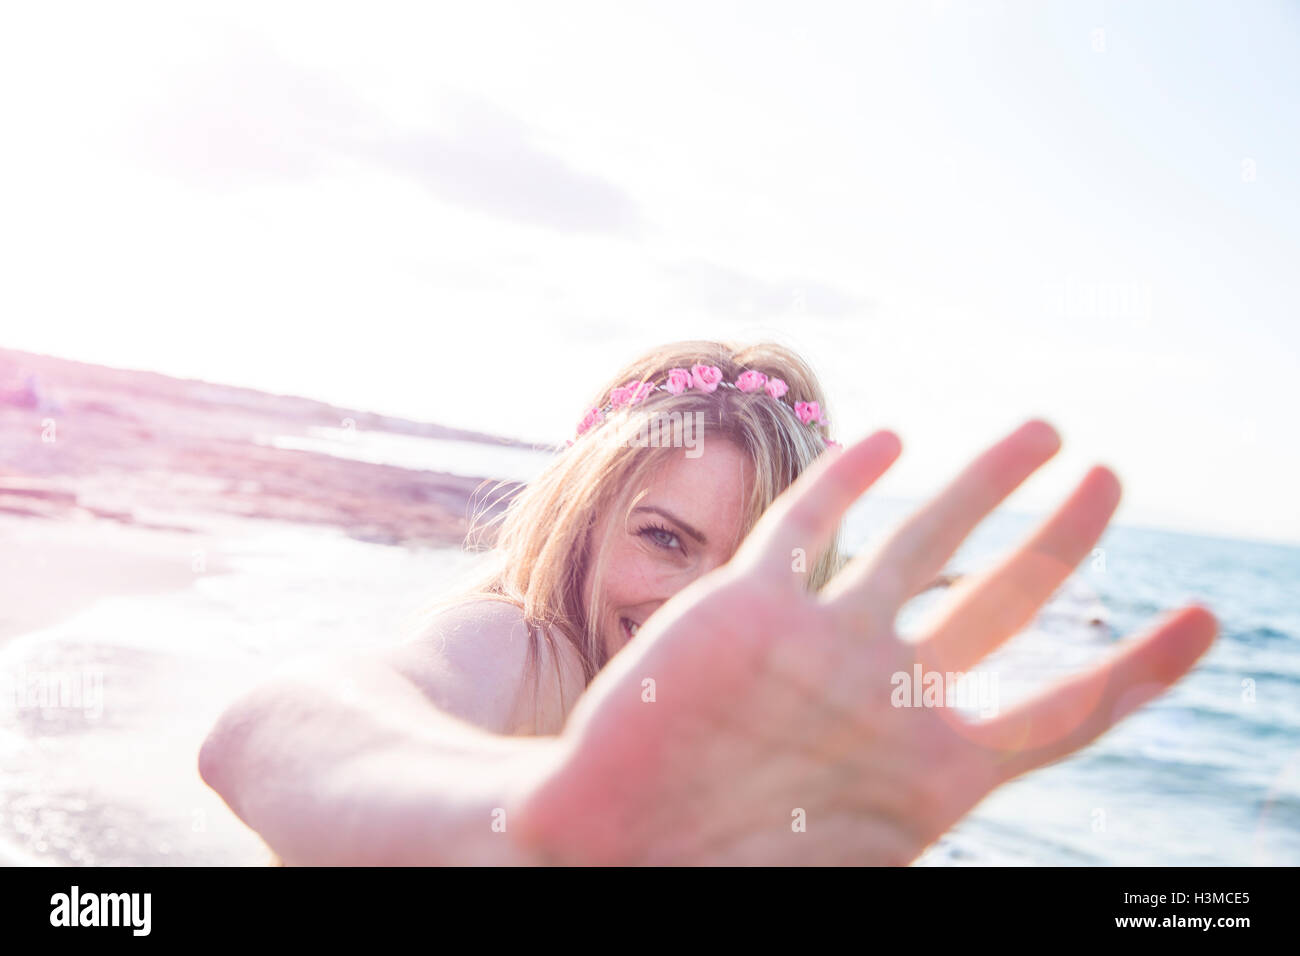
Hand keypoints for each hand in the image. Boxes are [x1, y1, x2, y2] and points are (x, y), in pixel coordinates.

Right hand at [509, 420, 1217, 863]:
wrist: (610, 847)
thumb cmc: (721, 878)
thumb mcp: (858, 863)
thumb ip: (921, 824)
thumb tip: (1047, 867)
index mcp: (927, 769)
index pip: (1062, 708)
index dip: (1140, 666)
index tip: (1204, 619)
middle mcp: (884, 692)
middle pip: (1000, 598)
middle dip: (1061, 538)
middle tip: (1110, 480)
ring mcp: (819, 643)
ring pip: (918, 543)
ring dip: (981, 484)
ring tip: (1043, 433)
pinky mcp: (743, 606)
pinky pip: (808, 528)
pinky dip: (847, 480)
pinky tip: (888, 442)